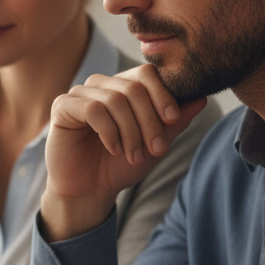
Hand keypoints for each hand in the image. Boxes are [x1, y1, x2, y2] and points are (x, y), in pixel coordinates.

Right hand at [42, 65, 206, 240]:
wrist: (90, 190)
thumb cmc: (120, 165)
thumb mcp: (155, 143)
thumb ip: (176, 121)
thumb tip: (201, 97)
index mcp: (123, 87)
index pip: (147, 74)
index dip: (163, 94)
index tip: (174, 119)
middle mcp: (101, 86)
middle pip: (134, 88)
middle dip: (150, 121)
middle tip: (157, 150)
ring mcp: (80, 94)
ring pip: (115, 100)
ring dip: (131, 131)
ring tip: (134, 156)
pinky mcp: (62, 106)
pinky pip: (92, 109)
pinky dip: (109, 131)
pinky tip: (113, 148)